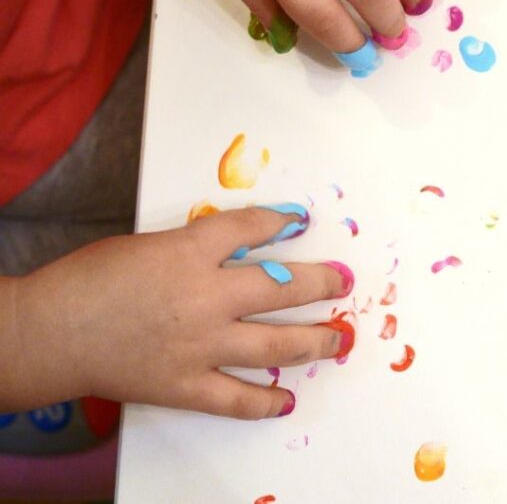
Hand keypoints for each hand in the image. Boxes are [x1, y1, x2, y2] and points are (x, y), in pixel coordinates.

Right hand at [1, 205, 350, 418]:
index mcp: (191, 252)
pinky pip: (238, 399)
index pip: (251, 228)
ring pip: (276, 345)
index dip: (280, 222)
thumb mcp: (146, 244)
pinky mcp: (186, 385)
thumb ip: (193, 249)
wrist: (48, 331)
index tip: (300, 220)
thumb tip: (233, 251)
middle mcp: (207, 297)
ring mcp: (201, 345)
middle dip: (322, 283)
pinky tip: (288, 400)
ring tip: (339, 339)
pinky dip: (266, 402)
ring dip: (315, 342)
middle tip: (343, 282)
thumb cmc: (87, 280)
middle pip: (283, 286)